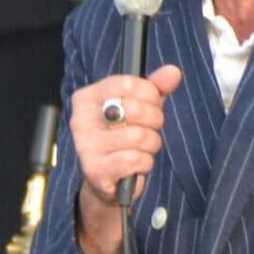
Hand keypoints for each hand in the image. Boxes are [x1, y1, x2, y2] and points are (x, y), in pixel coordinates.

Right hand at [72, 64, 184, 253]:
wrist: (108, 181)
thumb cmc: (122, 140)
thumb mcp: (140, 108)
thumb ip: (156, 88)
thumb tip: (173, 72)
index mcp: (86, 98)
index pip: (126, 82)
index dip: (150, 93)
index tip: (152, 103)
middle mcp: (80, 119)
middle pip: (134, 108)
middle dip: (155, 120)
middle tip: (151, 129)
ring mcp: (85, 145)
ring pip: (139, 136)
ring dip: (151, 145)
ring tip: (143, 149)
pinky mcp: (94, 169)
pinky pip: (135, 159)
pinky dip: (144, 163)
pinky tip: (136, 165)